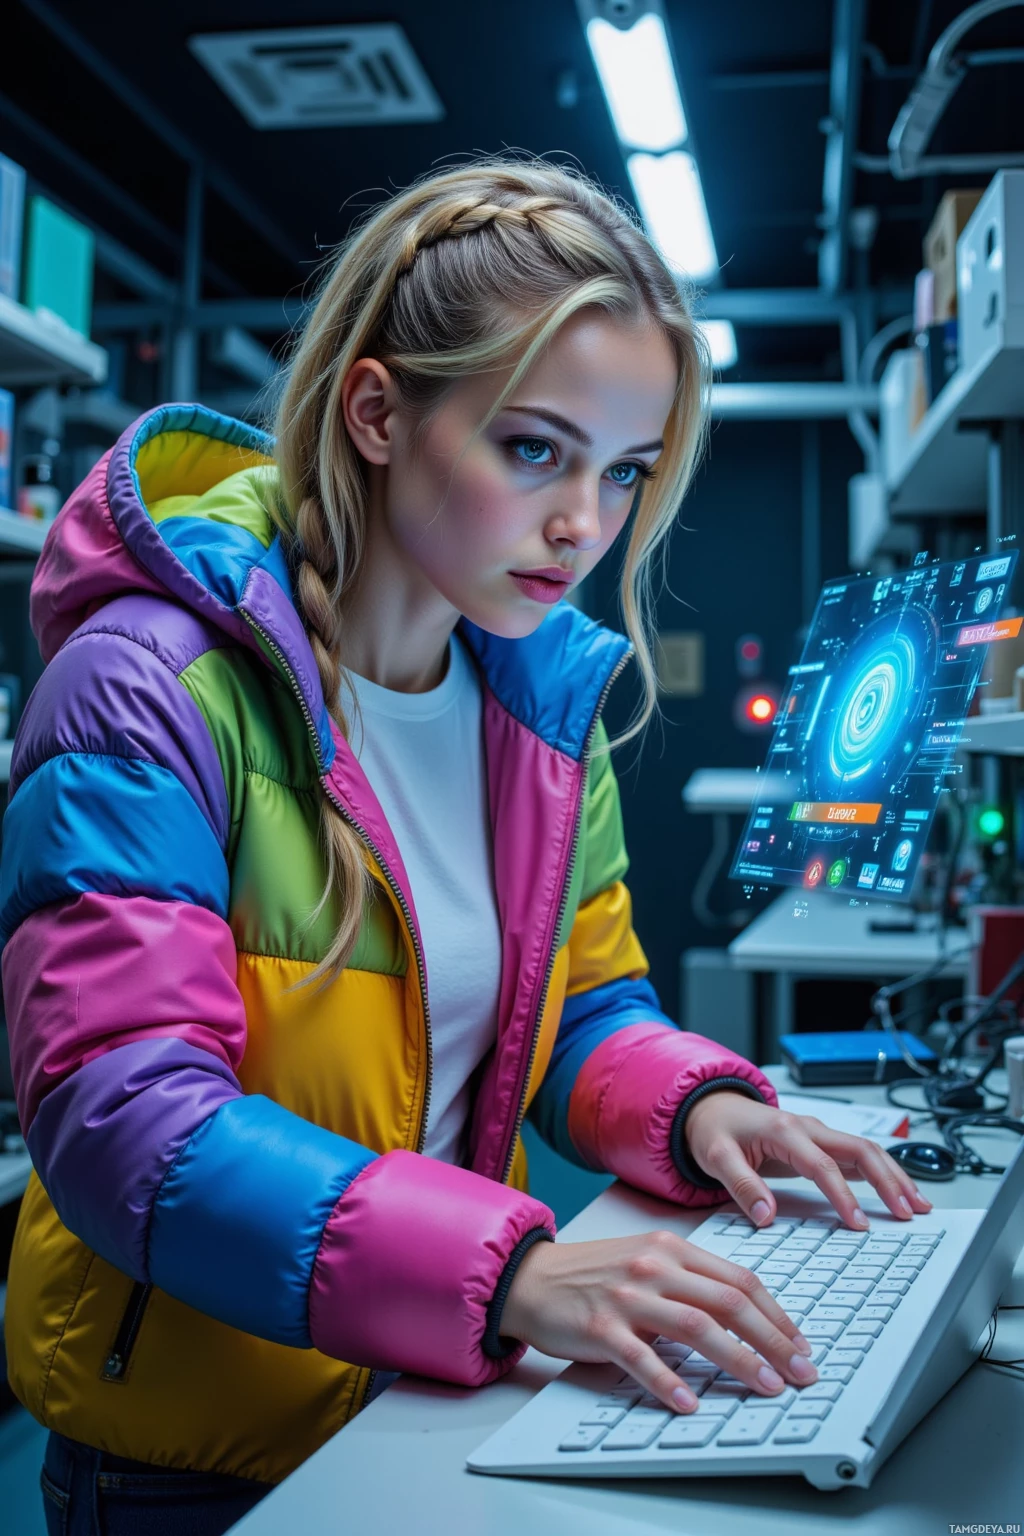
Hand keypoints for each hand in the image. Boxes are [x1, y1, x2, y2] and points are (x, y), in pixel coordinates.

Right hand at [501, 1228, 819, 1414]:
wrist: (531, 1277)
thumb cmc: (594, 1272)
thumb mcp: (647, 1259)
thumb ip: (690, 1279)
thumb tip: (744, 1315)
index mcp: (672, 1248)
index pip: (738, 1280)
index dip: (776, 1314)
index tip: (800, 1344)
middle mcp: (654, 1266)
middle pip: (729, 1302)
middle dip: (773, 1340)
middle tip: (801, 1372)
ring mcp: (628, 1295)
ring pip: (696, 1327)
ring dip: (739, 1359)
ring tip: (766, 1386)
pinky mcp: (600, 1326)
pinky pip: (642, 1358)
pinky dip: (669, 1382)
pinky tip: (690, 1404)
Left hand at [684, 1091, 932, 1228]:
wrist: (713, 1108)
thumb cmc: (715, 1131)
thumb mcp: (716, 1157)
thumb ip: (741, 1185)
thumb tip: (766, 1216)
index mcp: (784, 1130)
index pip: (822, 1165)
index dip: (843, 1195)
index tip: (858, 1224)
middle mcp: (808, 1128)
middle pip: (860, 1150)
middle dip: (889, 1180)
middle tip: (908, 1212)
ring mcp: (818, 1134)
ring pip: (867, 1151)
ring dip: (894, 1176)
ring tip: (918, 1205)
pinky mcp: (821, 1143)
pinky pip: (859, 1156)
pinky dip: (884, 1173)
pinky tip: (900, 1192)